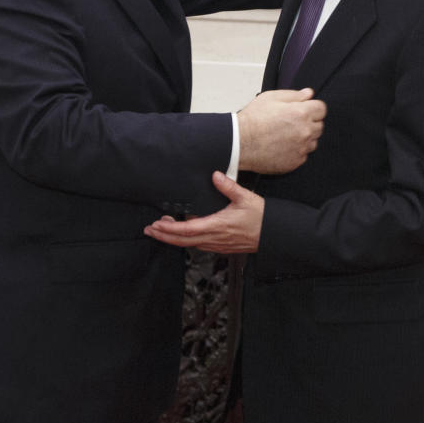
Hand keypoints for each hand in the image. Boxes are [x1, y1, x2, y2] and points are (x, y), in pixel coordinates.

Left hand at [144, 172, 263, 252]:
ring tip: (162, 229)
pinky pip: (199, 245)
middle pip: (182, 241)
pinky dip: (187, 240)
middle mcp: (214, 238)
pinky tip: (183, 234)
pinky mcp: (221, 247)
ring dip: (174, 238)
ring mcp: (217, 245)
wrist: (274, 234)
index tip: (156, 224)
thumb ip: (228, 186)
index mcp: (217, 226)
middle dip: (164, 236)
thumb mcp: (245, 198)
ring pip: (189, 244)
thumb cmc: (261, 217)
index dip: (168, 229)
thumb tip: (215, 175)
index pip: (186, 230)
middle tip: (149, 229)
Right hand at [237, 87, 325, 173]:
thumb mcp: (271, 98)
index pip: (321, 108)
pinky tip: (282, 146)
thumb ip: (294, 95)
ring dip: (304, 138)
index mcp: (301, 113)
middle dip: (309, 122)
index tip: (304, 110)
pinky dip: (296, 151)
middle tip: (291, 123)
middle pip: (319, 125)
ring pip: (313, 141)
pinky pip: (303, 155)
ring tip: (285, 135)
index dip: (312, 107)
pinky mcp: (295, 162)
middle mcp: (305, 131)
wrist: (240, 143)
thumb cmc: (252, 120)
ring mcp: (301, 148)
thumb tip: (308, 94)